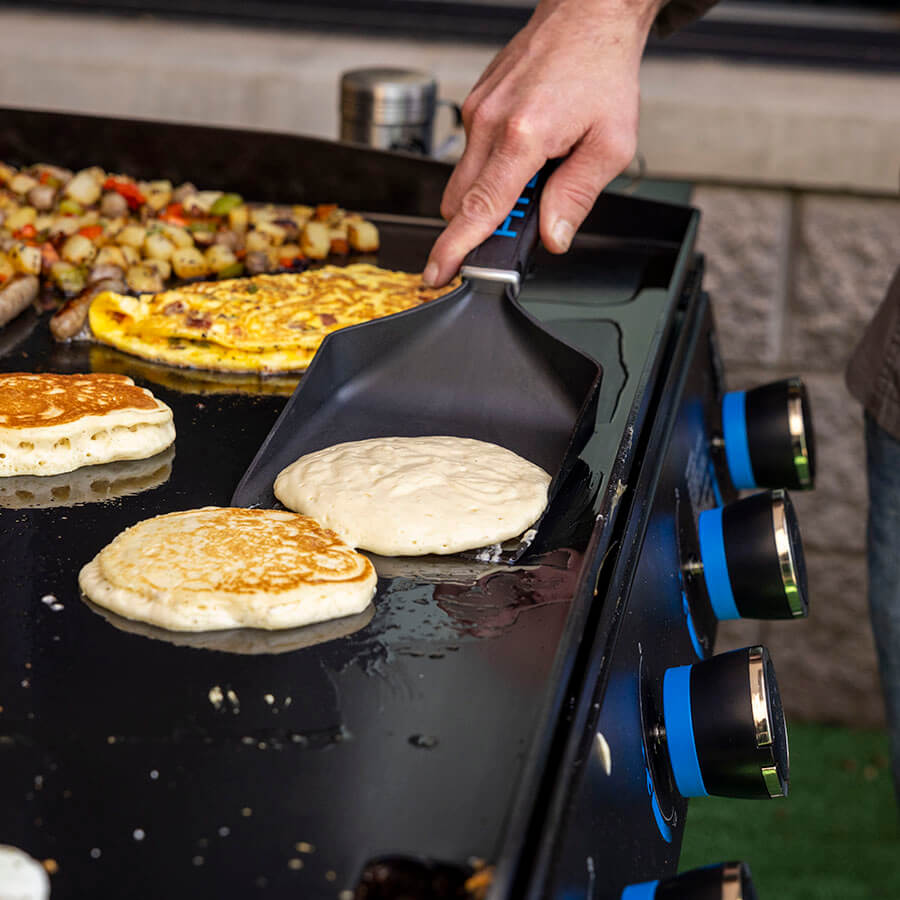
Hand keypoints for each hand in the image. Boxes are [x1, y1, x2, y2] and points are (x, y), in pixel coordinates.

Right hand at [423, 0, 662, 286]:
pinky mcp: (475, 104)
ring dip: (491, 193)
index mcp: (523, 136)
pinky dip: (493, 167)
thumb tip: (552, 238)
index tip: (439, 272)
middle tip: (521, 220)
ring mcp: (477, 111)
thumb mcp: (610, 145)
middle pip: (461, 202)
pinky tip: (528, 148)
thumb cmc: (601, 72)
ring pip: (465, 180)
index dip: (456, 248)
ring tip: (535, 173)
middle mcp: (489, 122)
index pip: (479, 209)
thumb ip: (577, 197)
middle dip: (481, 224)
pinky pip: (472, 154)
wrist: (589, 16)